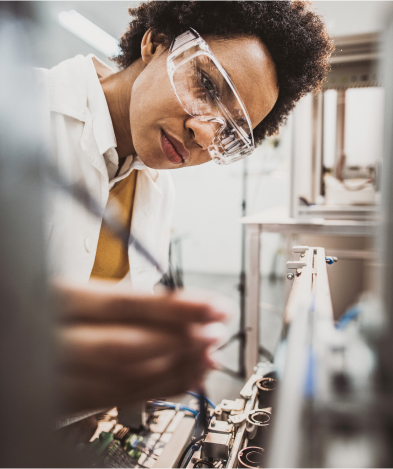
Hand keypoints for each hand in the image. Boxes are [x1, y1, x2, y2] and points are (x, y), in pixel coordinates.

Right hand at [53, 280, 231, 412]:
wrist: (4, 343)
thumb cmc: (36, 305)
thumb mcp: (67, 289)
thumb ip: (110, 299)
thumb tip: (171, 305)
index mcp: (55, 299)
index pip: (125, 303)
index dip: (176, 307)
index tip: (213, 307)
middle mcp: (53, 340)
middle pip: (128, 345)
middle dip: (180, 342)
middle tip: (215, 335)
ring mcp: (55, 376)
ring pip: (123, 379)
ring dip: (174, 370)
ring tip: (208, 359)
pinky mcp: (62, 402)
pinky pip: (115, 400)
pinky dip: (156, 390)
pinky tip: (184, 379)